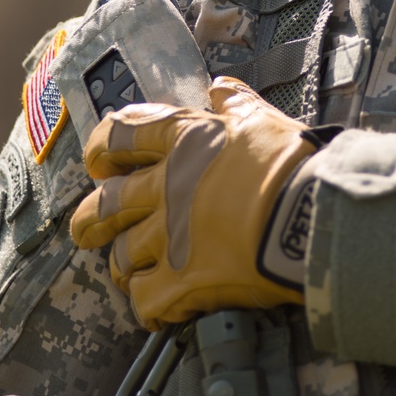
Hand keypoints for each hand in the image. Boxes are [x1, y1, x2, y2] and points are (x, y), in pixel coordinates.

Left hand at [70, 79, 318, 328]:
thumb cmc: (289, 163)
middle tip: (87, 227)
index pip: (120, 135)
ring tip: (129, 272)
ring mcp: (168, 237)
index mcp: (183, 143)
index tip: (99, 161)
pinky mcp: (181, 282)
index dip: (101, 148)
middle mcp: (166, 188)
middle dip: (90, 219)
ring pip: (122, 257)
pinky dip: (148, 306)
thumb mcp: (262, 119)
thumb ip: (236, 103)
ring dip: (123, 265)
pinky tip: (157, 308)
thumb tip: (218, 87)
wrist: (308, 215)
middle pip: (105, 205)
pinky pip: (146, 301)